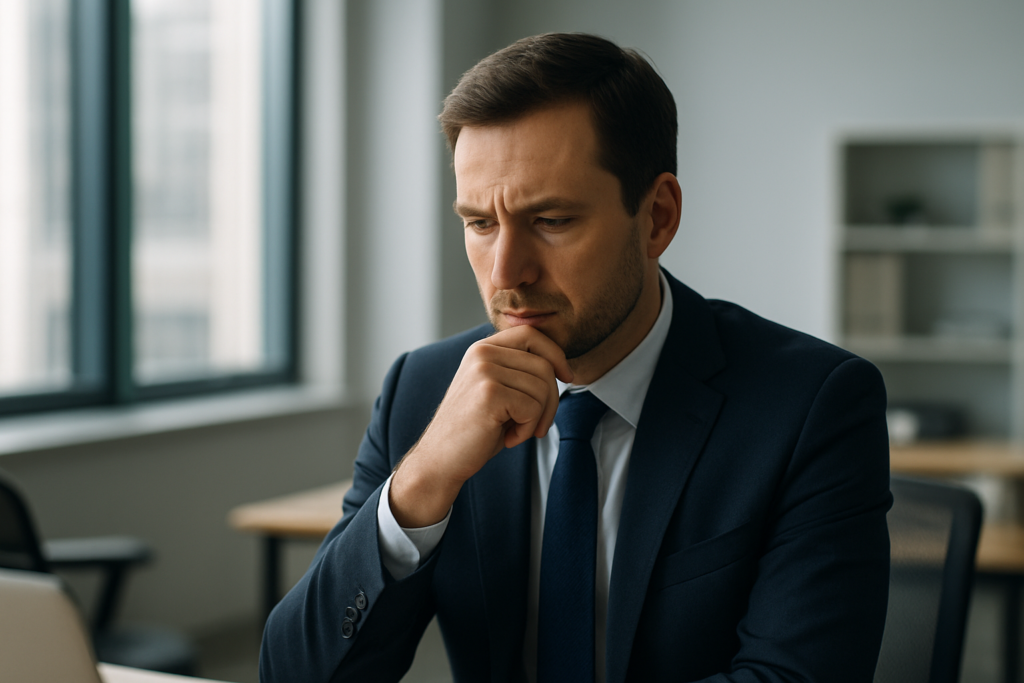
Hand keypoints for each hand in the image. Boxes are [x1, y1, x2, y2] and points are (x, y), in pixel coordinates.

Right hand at [389, 325, 572, 527]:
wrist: (441, 459)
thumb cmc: (474, 429)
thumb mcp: (497, 390)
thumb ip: (519, 372)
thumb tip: (562, 366)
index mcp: (483, 348)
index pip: (532, 334)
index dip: (555, 354)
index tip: (566, 377)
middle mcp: (482, 353)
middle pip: (544, 366)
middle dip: (551, 401)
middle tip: (536, 425)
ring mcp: (484, 371)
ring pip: (542, 388)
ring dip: (537, 418)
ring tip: (514, 431)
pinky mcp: (489, 394)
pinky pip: (533, 408)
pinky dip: (527, 429)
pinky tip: (508, 438)